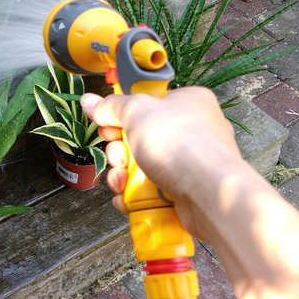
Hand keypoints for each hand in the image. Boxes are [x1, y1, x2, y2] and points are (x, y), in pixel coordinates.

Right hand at [81, 86, 241, 239]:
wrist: (209, 193)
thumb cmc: (178, 142)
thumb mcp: (137, 112)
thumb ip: (110, 106)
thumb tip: (88, 100)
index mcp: (188, 102)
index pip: (148, 104)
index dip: (122, 115)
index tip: (107, 125)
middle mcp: (193, 130)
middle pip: (140, 137)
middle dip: (119, 150)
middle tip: (117, 156)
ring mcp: (191, 164)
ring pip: (142, 166)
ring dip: (122, 175)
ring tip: (121, 181)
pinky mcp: (186, 191)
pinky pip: (152, 190)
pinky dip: (134, 195)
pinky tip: (127, 198)